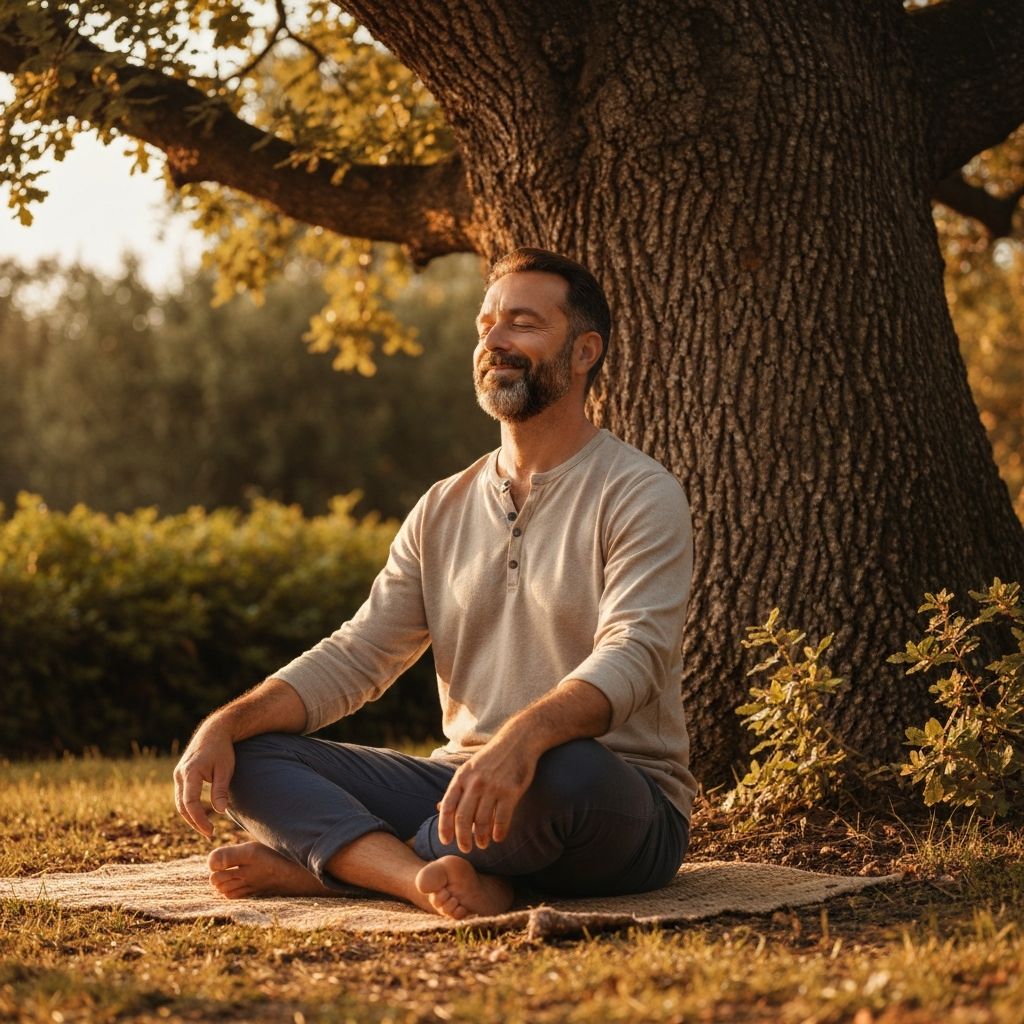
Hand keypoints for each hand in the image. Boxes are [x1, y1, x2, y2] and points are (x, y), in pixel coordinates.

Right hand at [173, 721, 234, 838]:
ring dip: (191, 817)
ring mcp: (178, 775)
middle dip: (195, 822)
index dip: (199, 820)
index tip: (211, 831)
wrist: (214, 731)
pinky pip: (182, 796)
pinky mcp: (181, 775)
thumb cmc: (222, 750)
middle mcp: (180, 774)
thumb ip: (220, 790)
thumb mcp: (226, 769)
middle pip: (182, 806)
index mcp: (190, 772)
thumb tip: (220, 811)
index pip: (190, 803)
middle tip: (210, 834)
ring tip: (206, 829)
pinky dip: (190, 808)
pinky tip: (201, 815)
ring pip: (180, 803)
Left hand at [437, 730, 539, 852]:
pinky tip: (498, 838)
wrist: (517, 741)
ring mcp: (493, 787)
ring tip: (482, 844)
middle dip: (462, 838)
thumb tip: (438, 809)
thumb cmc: (492, 758)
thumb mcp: (469, 769)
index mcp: (461, 777)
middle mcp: (475, 783)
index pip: (447, 807)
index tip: (446, 841)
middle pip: (463, 818)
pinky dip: (498, 832)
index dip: (444, 827)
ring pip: (482, 821)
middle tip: (465, 849)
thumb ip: (456, 789)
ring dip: (481, 837)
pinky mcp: (511, 791)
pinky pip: (502, 818)